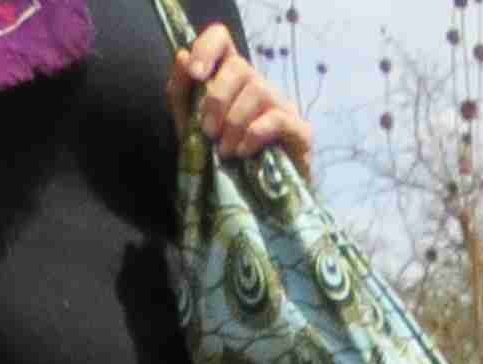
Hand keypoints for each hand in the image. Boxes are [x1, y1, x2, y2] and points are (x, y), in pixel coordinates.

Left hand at [169, 25, 312, 172]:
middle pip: (240, 66)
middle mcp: (258, 85)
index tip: (195, 74)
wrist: (256, 204)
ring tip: (225, 151)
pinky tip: (243, 153)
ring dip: (235, 122)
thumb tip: (182, 56)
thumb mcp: (191, 128)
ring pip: (258, 90)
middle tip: (208, 132)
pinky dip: (254, 135)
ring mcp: (282, 105)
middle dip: (217, 99)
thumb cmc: (224, 161)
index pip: (222, 39)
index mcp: (231, 79)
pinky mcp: (300, 130)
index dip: (206, 48)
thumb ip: (182, 94)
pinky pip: (276, 119)